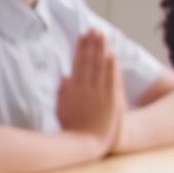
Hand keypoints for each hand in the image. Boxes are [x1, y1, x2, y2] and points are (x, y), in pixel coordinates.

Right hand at [55, 31, 121, 153]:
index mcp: (72, 89)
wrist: (85, 143)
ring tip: (103, 35)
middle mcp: (84, 88)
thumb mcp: (61, 108)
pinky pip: (110, 79)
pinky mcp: (109, 99)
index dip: (80, 48)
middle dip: (91, 44)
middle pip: (88, 60)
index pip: (77, 63)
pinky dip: (110, 66)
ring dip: (101, 50)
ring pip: (99, 66)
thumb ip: (63, 92)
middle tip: (94, 29)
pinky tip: (111, 54)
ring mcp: (97, 93)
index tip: (82, 35)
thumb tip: (64, 77)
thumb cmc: (71, 128)